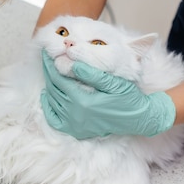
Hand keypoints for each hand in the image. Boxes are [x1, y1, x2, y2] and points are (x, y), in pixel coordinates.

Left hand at [40, 50, 175, 137]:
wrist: (138, 119)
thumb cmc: (128, 98)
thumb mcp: (113, 82)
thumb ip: (91, 74)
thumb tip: (71, 64)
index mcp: (83, 102)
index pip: (59, 78)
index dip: (50, 64)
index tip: (46, 53)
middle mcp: (75, 115)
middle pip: (53, 88)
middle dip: (48, 71)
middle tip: (45, 58)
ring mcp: (74, 125)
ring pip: (52, 101)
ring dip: (48, 85)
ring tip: (48, 71)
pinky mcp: (76, 131)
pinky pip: (54, 120)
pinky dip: (48, 108)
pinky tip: (47, 96)